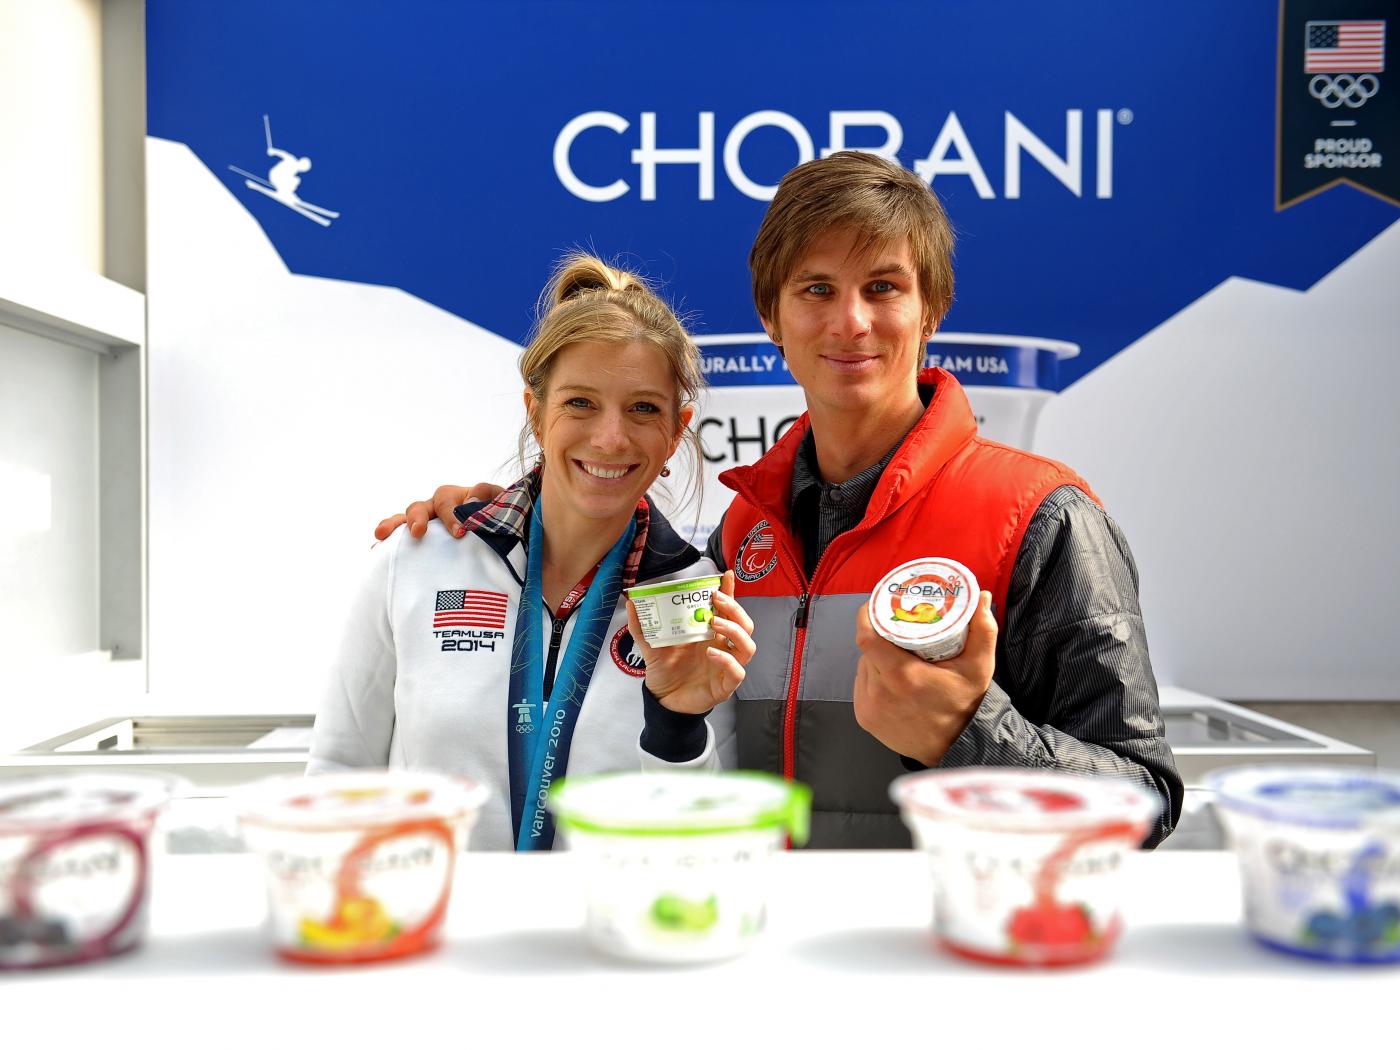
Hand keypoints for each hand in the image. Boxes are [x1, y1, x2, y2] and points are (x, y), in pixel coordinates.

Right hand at [373, 483, 502, 540]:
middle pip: (419, 507)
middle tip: (417, 532)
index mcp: (455, 498)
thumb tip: (471, 498)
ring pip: (404, 520)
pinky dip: (389, 543)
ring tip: (381, 534)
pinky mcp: (421, 539)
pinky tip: (377, 552)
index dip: (452, 516)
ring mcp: (426, 523)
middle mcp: (435, 508)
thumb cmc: (498, 515)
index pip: (448, 502)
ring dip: (393, 525)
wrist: (499, 531)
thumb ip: (489, 495)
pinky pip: (401, 539)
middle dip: (416, 519)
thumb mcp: (500, 502)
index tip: (459, 533)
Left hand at [629, 571, 755, 715]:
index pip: (727, 610)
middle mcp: (723, 647)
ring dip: (735, 630)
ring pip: (748, 646)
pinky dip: (727, 661)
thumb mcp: (651, 645)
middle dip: (734, 608)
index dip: (730, 592)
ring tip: (715, 623)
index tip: (726, 576)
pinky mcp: (725, 686)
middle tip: (716, 600)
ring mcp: (727, 666)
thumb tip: (631, 603)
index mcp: (710, 634)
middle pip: (744, 624)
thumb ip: (643, 626)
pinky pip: (737, 672)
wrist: (663, 700)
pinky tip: (711, 654)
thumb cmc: (666, 671)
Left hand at [852, 590, 997, 765]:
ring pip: (863, 666)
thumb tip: (981, 598)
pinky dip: (873, 676)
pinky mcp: (865, 718)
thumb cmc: (966, 706)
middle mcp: (880, 693)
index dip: (867, 617)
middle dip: (879, 636)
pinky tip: (890, 676)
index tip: (876, 606)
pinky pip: (862, 685)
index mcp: (903, 677)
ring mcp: (869, 707)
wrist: (957, 748)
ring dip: (876, 657)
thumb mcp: (979, 667)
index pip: (867, 638)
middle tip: (897, 628)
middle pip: (867, 650)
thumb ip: (983, 630)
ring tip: (897, 653)